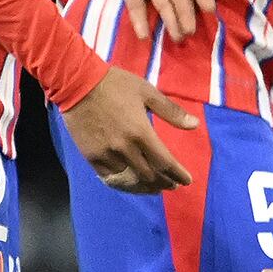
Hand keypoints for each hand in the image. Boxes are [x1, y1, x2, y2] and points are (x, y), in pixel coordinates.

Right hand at [64, 66, 199, 193]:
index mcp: (142, 132)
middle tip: (172, 185)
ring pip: (130, 179)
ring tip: (154, 188)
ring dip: (145, 186)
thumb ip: (171, 111)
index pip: (165, 163)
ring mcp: (106, 154)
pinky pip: (109, 177)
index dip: (178, 175)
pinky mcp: (91, 156)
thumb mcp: (147, 92)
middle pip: (149, 175)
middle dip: (164, 183)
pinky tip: (130, 183)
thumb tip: (195, 125)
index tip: (187, 181)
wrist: (77, 83)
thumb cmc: (115, 85)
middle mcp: (125, 148)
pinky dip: (123, 183)